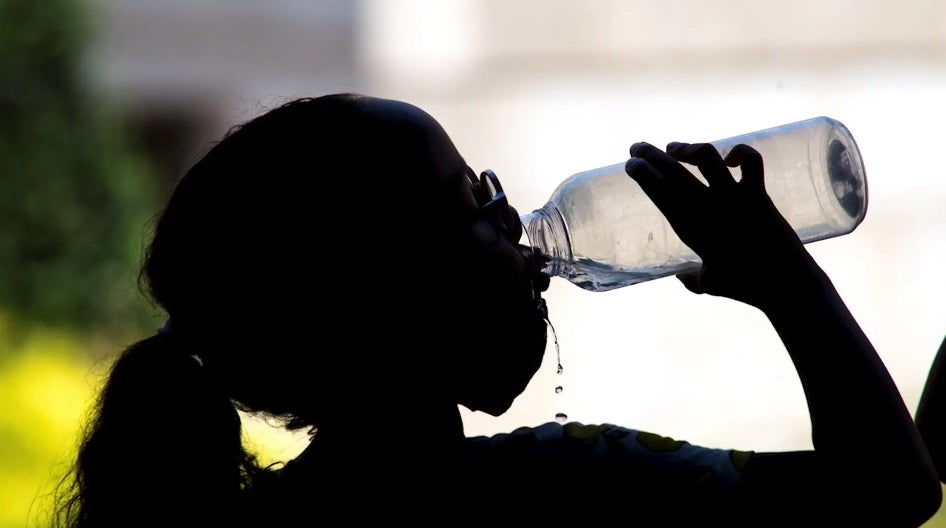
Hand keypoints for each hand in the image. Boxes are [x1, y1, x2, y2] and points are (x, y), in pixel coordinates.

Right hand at [625, 141, 818, 308]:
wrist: (786, 284)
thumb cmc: (746, 287)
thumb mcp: (710, 284)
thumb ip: (693, 280)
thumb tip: (681, 277)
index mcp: (691, 230)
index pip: (660, 194)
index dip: (643, 175)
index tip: (631, 165)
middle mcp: (708, 208)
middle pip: (672, 172)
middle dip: (650, 157)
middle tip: (636, 148)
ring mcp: (734, 198)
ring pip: (705, 157)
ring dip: (686, 148)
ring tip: (673, 148)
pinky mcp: (759, 194)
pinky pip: (750, 161)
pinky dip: (740, 152)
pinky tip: (729, 158)